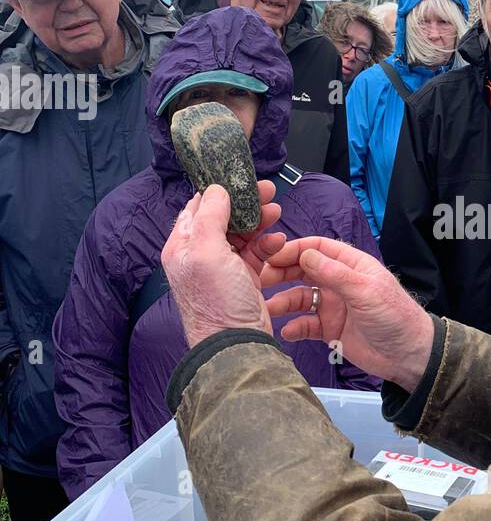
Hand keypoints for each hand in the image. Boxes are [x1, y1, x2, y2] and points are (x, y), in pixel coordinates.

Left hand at [162, 180, 285, 348]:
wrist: (236, 342)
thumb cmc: (216, 301)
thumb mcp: (207, 253)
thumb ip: (210, 217)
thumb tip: (215, 190)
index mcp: (182, 246)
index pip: (197, 208)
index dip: (219, 191)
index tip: (241, 178)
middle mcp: (200, 255)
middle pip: (224, 218)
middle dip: (246, 203)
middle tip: (267, 190)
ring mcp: (223, 267)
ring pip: (243, 233)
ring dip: (259, 221)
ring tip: (276, 211)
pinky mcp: (243, 277)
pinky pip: (256, 252)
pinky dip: (267, 244)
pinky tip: (277, 241)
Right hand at [261, 238, 434, 391]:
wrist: (408, 356)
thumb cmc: (395, 316)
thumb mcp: (365, 291)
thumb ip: (335, 274)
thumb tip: (305, 255)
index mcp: (351, 265)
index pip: (317, 249)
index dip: (293, 250)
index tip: (271, 256)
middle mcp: (338, 282)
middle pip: (303, 271)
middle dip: (281, 273)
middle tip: (260, 281)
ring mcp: (333, 306)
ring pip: (300, 298)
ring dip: (283, 302)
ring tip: (266, 309)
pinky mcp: (330, 329)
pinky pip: (305, 324)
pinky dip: (294, 327)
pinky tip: (287, 332)